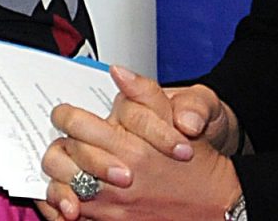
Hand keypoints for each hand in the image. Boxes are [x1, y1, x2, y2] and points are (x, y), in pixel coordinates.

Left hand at [38, 67, 242, 220]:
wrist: (217, 206)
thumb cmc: (198, 164)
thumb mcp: (176, 118)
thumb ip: (145, 92)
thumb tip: (118, 72)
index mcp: (130, 148)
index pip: (75, 124)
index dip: (64, 114)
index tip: (64, 113)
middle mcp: (115, 181)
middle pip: (62, 158)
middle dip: (60, 144)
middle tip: (65, 138)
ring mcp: (112, 209)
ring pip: (62, 188)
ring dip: (60, 175)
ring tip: (66, 165)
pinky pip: (74, 216)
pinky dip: (64, 206)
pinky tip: (68, 196)